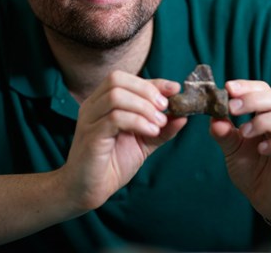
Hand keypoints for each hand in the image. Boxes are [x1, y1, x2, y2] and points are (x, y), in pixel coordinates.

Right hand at [61, 71, 186, 211]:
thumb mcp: (143, 143)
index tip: (174, 89)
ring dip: (144, 107)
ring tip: (159, 124)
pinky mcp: (91, 136)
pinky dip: (138, 121)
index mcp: (102, 103)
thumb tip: (183, 115)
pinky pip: (114, 117)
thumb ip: (162, 129)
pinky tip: (151, 132)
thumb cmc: (112, 164)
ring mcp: (89, 119)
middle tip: (165, 108)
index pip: (126, 79)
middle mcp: (92, 106)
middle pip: (117, 79)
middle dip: (146, 90)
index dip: (153, 82)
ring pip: (116, 96)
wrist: (87, 190)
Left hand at [209, 80, 270, 227]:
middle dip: (254, 99)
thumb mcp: (232, 149)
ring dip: (264, 120)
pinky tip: (261, 149)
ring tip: (244, 132)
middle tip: (233, 108)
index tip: (228, 88)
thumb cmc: (252, 169)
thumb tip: (213, 118)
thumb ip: (223, 134)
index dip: (248, 86)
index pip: (264, 90)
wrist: (266, 198)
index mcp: (267, 115)